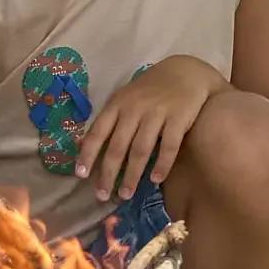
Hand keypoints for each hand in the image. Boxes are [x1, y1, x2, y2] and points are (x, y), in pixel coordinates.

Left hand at [76, 56, 221, 201]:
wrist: (186, 72)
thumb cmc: (151, 90)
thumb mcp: (126, 99)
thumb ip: (109, 121)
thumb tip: (83, 145)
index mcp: (118, 104)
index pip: (98, 132)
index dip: (88, 154)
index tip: (81, 175)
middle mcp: (134, 109)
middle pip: (118, 146)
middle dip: (109, 173)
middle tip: (103, 196)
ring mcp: (157, 113)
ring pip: (141, 149)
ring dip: (132, 175)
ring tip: (126, 194)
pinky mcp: (179, 118)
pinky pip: (169, 146)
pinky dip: (162, 164)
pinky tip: (156, 179)